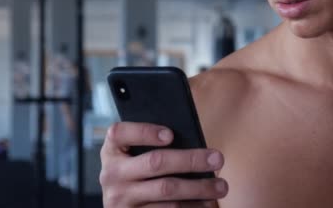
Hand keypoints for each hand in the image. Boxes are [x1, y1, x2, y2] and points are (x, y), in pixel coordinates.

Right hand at [100, 122, 227, 206]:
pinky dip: (192, 207)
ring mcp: (120, 200)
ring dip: (199, 188)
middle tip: (218, 158)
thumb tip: (193, 141)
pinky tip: (208, 204)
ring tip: (221, 186)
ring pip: (167, 191)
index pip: (120, 133)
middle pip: (155, 162)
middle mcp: (112, 175)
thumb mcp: (133, 157)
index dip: (145, 132)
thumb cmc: (136, 173)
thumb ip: (151, 146)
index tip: (171, 134)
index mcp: (112, 151)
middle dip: (191, 160)